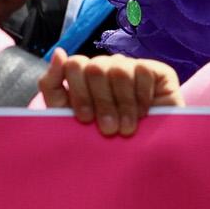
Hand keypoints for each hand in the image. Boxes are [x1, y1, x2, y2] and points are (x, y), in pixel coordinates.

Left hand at [38, 51, 181, 136]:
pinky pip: (143, 71)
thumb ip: (52, 85)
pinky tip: (143, 114)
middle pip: (95, 68)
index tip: (85, 119)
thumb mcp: (67, 115)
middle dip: (101, 103)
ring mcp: (131, 66)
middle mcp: (106, 67)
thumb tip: (59, 52)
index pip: (73, 65)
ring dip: (122, 104)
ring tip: (127, 128)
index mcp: (83, 75)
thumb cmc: (100, 138)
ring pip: (119, 70)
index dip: (79, 93)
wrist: (144, 155)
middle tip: (109, 129)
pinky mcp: (156, 71)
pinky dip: (142, 97)